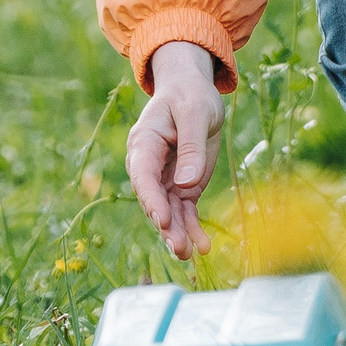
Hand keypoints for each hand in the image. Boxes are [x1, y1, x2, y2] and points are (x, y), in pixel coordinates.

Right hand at [128, 42, 223, 258]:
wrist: (193, 91)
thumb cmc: (191, 95)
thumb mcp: (195, 113)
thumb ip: (191, 147)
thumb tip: (187, 183)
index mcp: (144, 142)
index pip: (143, 175)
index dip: (152, 200)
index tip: (163, 220)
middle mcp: (148, 165)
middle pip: (154, 200)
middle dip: (165, 226)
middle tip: (179, 248)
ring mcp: (165, 178)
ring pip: (168, 212)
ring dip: (177, 234)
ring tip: (189, 255)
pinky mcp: (182, 185)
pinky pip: (184, 211)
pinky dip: (192, 228)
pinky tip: (202, 247)